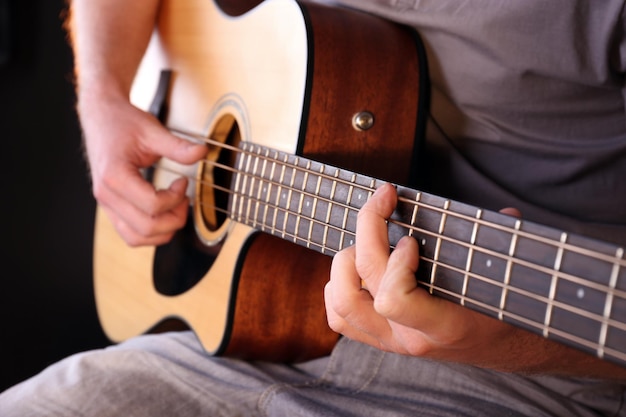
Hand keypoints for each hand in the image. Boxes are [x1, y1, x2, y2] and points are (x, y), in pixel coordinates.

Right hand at [80, 95, 206, 246]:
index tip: (183, 181)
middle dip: (174, 218)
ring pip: (136, 238)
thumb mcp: (152, 130)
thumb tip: (202, 153)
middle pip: (146, 228)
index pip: (152, 205)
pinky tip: (163, 213)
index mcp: (114, 176)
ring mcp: (106, 204)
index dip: (176, 197)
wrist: (101, 117)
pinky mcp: (110, 208)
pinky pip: (130, 235)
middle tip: (184, 198)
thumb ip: (177, 146)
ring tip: (175, 207)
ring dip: (163, 230)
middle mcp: (106, 195)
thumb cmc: (122, 123)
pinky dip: (150, 233)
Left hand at [325, 183, 522, 367]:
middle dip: (367, 232)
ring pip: (340, 303)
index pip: (393, 300)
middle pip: (359, 283)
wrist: (509, 349)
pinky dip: (339, 285)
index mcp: (443, 326)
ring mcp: (390, 340)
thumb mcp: (508, 278)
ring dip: (345, 262)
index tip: (413, 239)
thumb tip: (507, 211)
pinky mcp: (380, 337)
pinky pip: (339, 316)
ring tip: (370, 241)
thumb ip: (503, 244)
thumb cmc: (510, 308)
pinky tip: (359, 265)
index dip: (396, 262)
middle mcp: (409, 337)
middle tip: (384, 205)